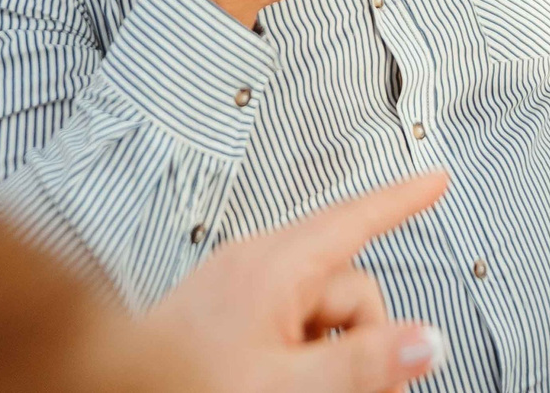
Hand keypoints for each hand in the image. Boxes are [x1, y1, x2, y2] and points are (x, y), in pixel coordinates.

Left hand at [119, 170, 451, 392]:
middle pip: (348, 287)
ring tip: (306, 391)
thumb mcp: (287, 387)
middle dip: (366, 341)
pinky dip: (304, 356)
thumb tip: (427, 341)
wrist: (113, 389)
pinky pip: (289, 323)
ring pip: (321, 312)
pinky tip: (285, 384)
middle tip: (362, 392)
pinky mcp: (228, 315)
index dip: (403, 200)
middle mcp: (257, 266)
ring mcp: (240, 290)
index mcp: (274, 267)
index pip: (356, 219)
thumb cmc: (186, 388)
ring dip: (333, 356)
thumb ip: (362, 364)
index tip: (437, 179)